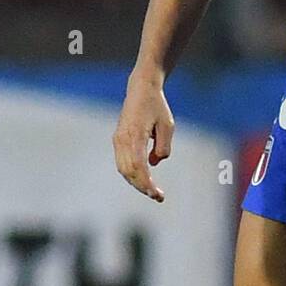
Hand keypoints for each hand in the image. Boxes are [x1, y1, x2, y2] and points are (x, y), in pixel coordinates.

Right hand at [113, 73, 173, 200]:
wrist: (141, 89)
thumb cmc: (157, 106)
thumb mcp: (167, 125)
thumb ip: (163, 147)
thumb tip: (153, 164)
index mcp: (134, 135)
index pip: (139, 167)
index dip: (147, 184)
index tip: (157, 194)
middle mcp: (122, 139)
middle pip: (129, 172)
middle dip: (142, 187)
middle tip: (158, 196)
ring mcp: (117, 140)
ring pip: (123, 169)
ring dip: (136, 182)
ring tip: (152, 191)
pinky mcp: (117, 140)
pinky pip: (122, 162)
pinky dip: (131, 174)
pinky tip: (143, 180)